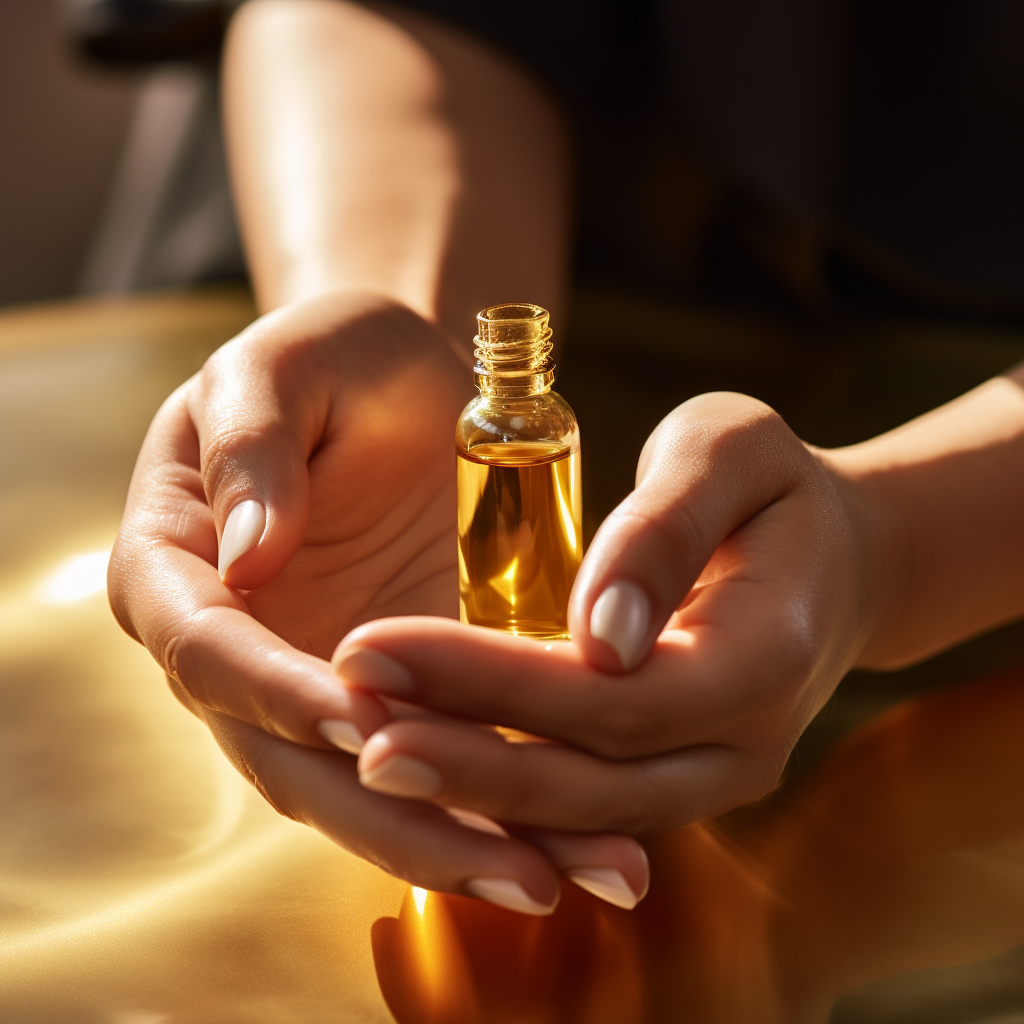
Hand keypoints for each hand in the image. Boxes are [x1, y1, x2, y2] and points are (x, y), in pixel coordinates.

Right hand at [109, 290, 648, 914]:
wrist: (405, 384)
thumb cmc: (335, 358)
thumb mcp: (285, 362)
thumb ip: (252, 444)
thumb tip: (243, 556)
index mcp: (178, 568)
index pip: (212, 652)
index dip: (280, 694)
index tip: (364, 722)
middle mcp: (237, 649)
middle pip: (292, 760)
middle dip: (399, 818)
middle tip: (514, 866)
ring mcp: (310, 683)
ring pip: (366, 790)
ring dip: (460, 842)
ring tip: (568, 874)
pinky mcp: (389, 695)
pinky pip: (433, 763)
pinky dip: (493, 808)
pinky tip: (572, 839)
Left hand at [330, 392, 876, 833]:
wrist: (835, 560)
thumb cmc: (774, 487)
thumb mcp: (734, 451)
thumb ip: (670, 526)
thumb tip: (604, 635)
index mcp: (762, 657)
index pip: (611, 697)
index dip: (489, 684)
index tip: (372, 645)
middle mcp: (740, 746)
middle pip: (585, 781)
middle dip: (458, 757)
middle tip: (340, 720)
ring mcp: (706, 777)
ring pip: (574, 814)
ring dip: (464, 788)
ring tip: (355, 748)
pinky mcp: (668, 780)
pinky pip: (575, 807)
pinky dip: (494, 791)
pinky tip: (414, 758)